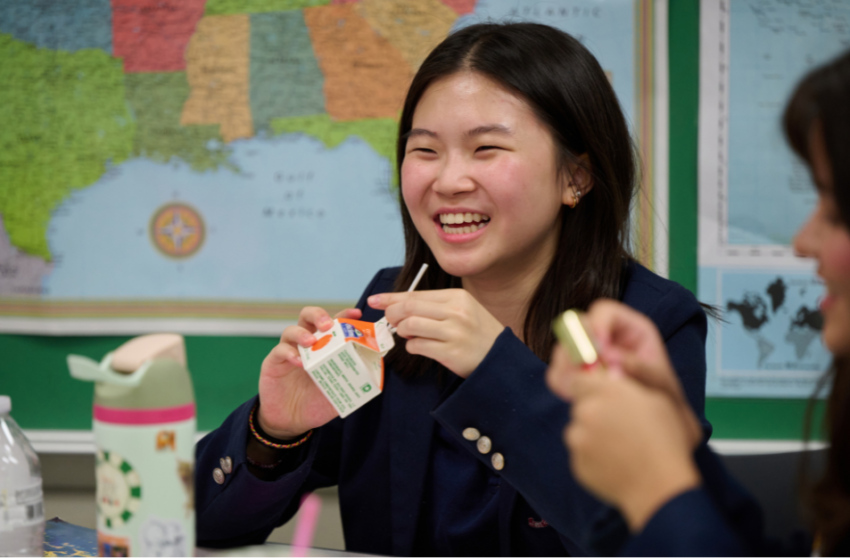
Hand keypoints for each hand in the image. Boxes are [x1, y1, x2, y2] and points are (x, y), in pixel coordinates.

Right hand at [257, 306, 361, 438]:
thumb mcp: (339, 391)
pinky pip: (279, 351)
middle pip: (308, 317)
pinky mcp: (273, 363)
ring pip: (291, 330)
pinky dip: (289, 353)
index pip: (333, 324)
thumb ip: (353, 379)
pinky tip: (299, 362)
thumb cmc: (316, 402)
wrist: (291, 421)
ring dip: (302, 333)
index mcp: (324, 346)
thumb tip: (377, 370)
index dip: (344, 314)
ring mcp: (289, 352)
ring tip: (311, 342)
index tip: (356, 314)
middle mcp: (306, 345)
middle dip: (319, 315)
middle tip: (328, 325)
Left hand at [367, 289, 503, 377]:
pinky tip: (419, 347)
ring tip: (408, 335)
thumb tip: (397, 305)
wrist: (499, 359)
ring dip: (403, 332)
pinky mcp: (450, 352)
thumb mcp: (462, 310)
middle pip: (409, 308)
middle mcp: (456, 312)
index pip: (416, 294)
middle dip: (393, 315)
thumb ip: (434, 306)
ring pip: (411, 325)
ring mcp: (454, 332)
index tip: (375, 300)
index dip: (392, 298)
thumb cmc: (477, 334)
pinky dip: (412, 346)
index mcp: (457, 297)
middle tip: (391, 322)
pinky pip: (418, 346)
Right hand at [546, 299, 701, 448]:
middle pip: (576, 327)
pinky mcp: (577, 376)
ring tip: (576, 387)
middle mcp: (606, 338)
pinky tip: (571, 394)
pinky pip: (559, 371)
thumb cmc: (666, 400)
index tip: (598, 350)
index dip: (596, 325)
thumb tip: (609, 357)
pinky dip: (561, 381)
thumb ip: (639, 368)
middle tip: (580, 372)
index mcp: (630, 329)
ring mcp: (589, 356)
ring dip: (566, 367)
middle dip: (575, 348)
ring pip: (563, 349)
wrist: (663, 427)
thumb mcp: (662, 383)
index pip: (604, 311)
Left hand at [565, 369, 700, 531]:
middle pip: (581, 406)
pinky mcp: (577, 464)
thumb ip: (630, 381)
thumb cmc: (667, 441)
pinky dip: (593, 456)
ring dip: (592, 435)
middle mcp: (587, 412)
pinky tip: (617, 462)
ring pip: (579, 430)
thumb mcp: (659, 399)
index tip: (605, 397)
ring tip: (621, 447)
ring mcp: (579, 439)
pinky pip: (581, 454)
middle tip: (619, 425)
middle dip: (595, 412)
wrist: (661, 487)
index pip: (581, 380)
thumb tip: (612, 374)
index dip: (593, 388)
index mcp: (607, 392)